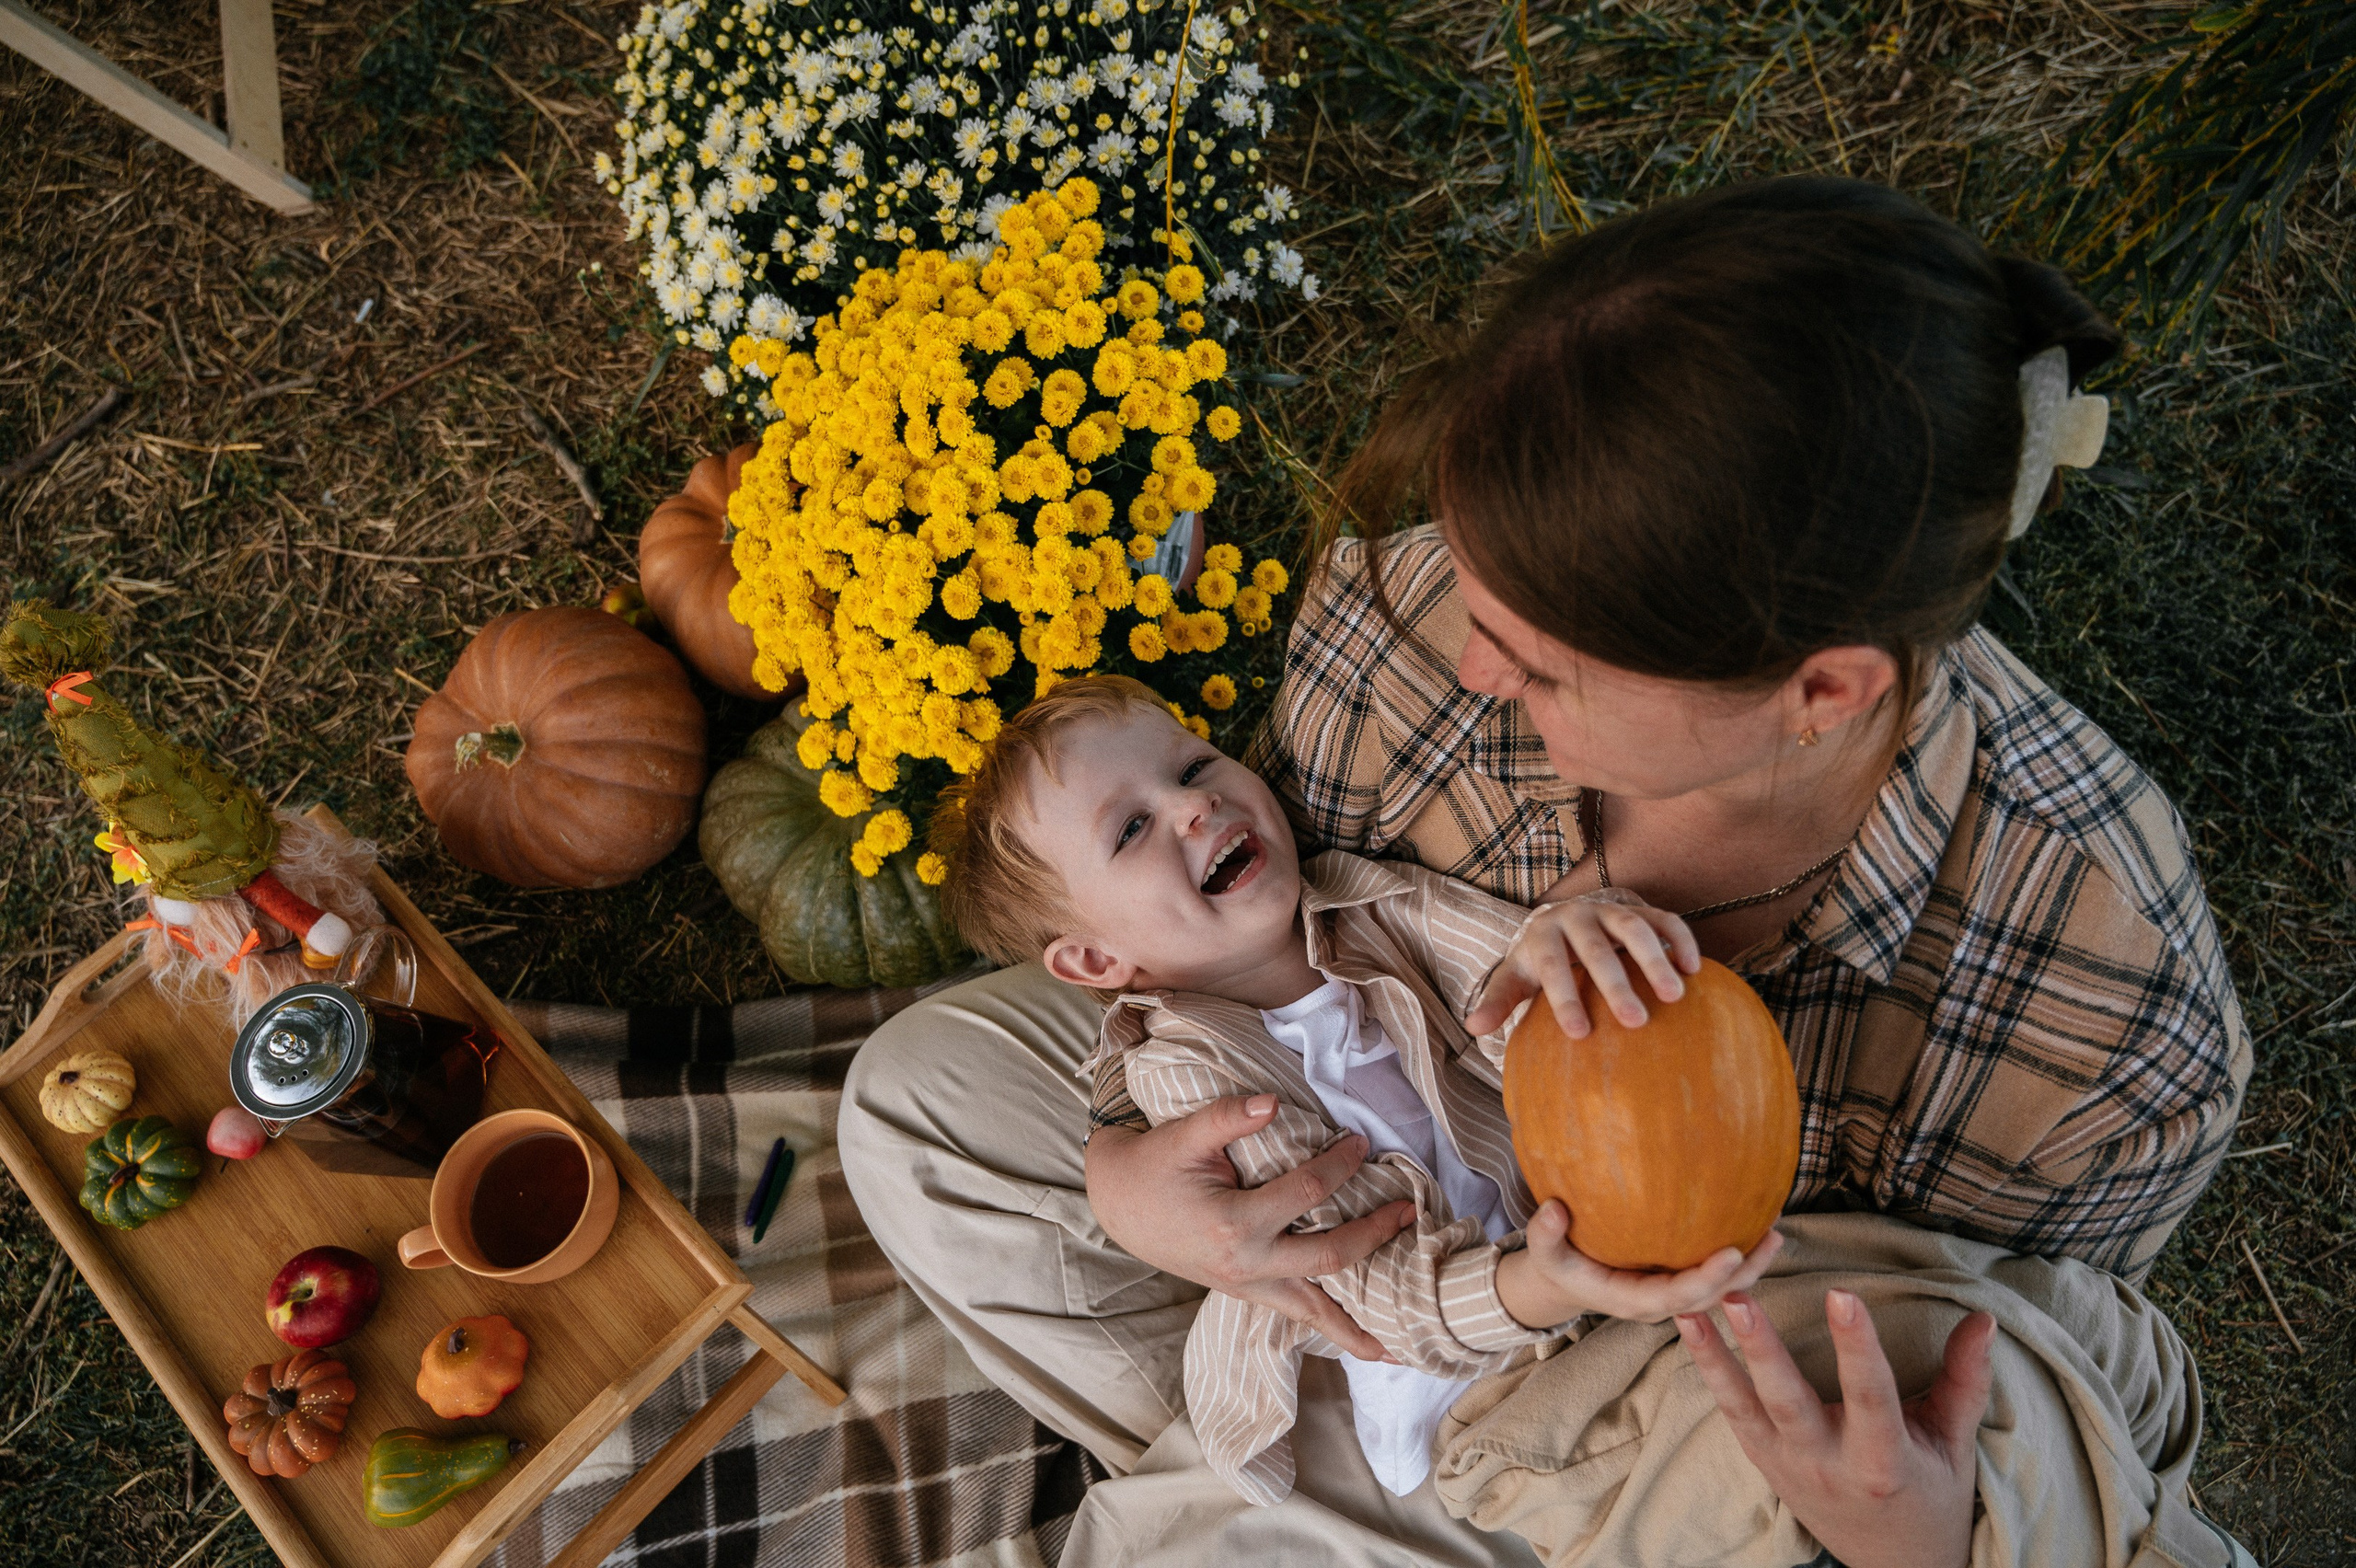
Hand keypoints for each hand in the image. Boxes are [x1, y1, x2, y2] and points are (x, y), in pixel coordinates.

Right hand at [1084, 1094, 1415, 1360]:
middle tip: (1408, 1213)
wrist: (1119, 1204)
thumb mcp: (1185, 1135)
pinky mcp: (1246, 1292)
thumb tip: (1272, 1101)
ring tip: (1405, 1341)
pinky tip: (1364, 1343)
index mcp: (1233, 1225)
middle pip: (1327, 1260)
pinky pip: (1298, 1315)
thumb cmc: (1154, 1166)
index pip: (1306, 1194)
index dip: (1340, 1165)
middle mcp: (1245, 1266)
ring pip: (1315, 1311)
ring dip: (1360, 1326)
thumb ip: (1229, 1117)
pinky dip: (1332, 1330)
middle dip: (1373, 1237)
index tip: (1361, 1142)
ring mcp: (1246, 1286)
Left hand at [1466, 888, 1699, 1038]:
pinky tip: (1694, 970)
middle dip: (1615, 984)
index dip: (1564, 998)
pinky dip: (1680, 940)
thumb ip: (1500, 1000)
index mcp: (1542, 935)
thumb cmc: (1541, 960)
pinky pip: (1665, 920)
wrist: (1566, 919)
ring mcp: (1612, 911)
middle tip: (1635, 1022)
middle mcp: (1577, 917)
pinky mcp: (1642, 910)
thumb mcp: (1518, 977)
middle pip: (1596, 949)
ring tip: (1673, 997)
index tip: (1579, 1034)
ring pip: (1634, 930)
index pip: (1551, 966)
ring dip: (1654, 960)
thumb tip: (1474, 1028)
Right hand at [1495, 1201, 1782, 1328]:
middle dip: (1747, 1270)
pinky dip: (1741, 1254)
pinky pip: (1717, 1273)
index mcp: (1635, 1301)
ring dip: (1753, 1263)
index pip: (1681, 1295)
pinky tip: (1758, 1222)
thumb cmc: (1559, 1264)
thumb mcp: (1544, 1254)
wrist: (1566, 1283)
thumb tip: (1554, 1210)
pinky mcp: (1681, 1279)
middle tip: (1773, 1234)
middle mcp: (1663, 1302)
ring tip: (1777, 1227)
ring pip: (1724, 1287)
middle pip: (1716, 1295)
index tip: (1733, 1252)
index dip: (1709, 1277)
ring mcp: (1675, 1292)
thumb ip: (1545, 1235)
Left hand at [1677, 1290, 1994, 1567]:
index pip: (1869, 1395)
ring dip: (1713, 1357)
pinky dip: (1709, 1374)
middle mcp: (1828, 1466)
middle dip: (1761, 1349)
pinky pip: (1732, 1416)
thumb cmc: (1929, 1494)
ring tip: (1688, 1308)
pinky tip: (1690, 1331)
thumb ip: (1965, 1380)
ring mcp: (1789, 1467)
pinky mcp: (1765, 1464)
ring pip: (1745, 1408)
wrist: (1893, 1564)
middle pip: (1788, 1402)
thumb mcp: (1954, 1443)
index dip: (1857, 1346)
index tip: (1842, 1293)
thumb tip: (1983, 1318)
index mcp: (1882, 1462)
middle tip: (1737, 1296)